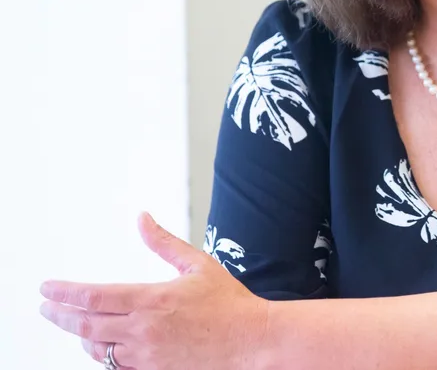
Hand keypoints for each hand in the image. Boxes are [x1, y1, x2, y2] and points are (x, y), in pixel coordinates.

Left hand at [39, 213, 269, 369]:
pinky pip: (117, 367)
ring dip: (81, 338)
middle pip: (84, 326)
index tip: (46, 288)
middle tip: (45, 308)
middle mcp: (143, 330)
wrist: (252, 339)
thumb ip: (164, 243)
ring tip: (75, 326)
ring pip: (97, 350)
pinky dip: (104, 356)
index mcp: (152, 300)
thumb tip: (142, 219)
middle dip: (59, 316)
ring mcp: (147, 356)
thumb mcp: (198, 264)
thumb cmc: (230, 302)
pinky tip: (103, 347)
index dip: (63, 292)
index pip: (92, 296)